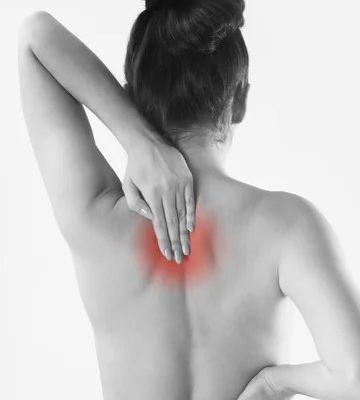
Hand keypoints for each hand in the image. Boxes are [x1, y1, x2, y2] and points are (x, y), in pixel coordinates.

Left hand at [122, 137, 194, 262]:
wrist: (147, 142)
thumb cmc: (134, 167)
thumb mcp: (128, 186)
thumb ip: (137, 204)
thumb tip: (152, 218)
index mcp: (152, 194)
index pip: (159, 224)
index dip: (164, 240)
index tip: (167, 253)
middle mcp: (167, 190)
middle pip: (172, 222)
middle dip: (176, 242)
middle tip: (179, 257)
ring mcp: (179, 184)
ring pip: (182, 213)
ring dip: (184, 233)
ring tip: (186, 247)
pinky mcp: (187, 178)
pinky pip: (191, 200)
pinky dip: (191, 214)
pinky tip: (191, 227)